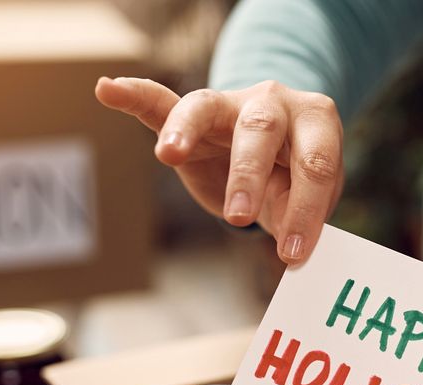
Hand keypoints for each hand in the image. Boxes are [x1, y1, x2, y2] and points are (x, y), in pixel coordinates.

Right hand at [96, 76, 343, 264]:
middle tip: (238, 219)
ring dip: (187, 132)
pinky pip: (160, 101)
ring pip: (206, 107)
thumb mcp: (306, 198)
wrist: (281, 150)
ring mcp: (230, 103)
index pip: (314, 163)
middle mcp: (273, 102)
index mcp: (316, 121)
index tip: (293, 253)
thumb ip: (298, 217)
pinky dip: (134, 95)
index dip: (305, 210)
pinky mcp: (193, 115)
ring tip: (168, 155)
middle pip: (260, 131)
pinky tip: (107, 90)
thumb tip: (291, 255)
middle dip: (249, 176)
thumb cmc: (297, 177)